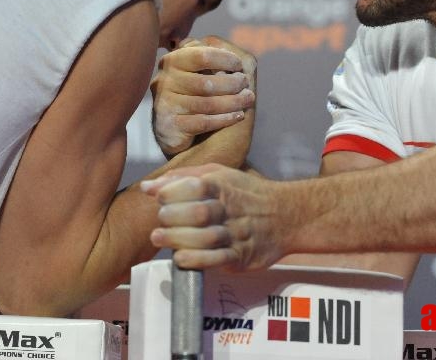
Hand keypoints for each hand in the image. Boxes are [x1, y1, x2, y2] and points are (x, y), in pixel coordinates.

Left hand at [141, 164, 283, 270]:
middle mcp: (230, 209)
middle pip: (197, 213)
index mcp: (223, 186)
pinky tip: (180, 257)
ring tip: (159, 238)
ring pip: (205, 238)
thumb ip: (182, 178)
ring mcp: (236, 234)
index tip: (160, 198)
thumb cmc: (245, 193)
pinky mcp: (241, 257)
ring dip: (177, 239)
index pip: (193, 187)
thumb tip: (149, 187)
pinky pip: (216, 260)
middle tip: (160, 221)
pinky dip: (194, 260)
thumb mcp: (218, 175)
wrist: (286, 216)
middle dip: (172, 217)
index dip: (171, 193)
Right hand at [151, 37, 255, 155]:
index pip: (201, 55)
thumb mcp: (207, 71)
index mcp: (173, 61)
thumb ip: (216, 57)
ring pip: (206, 103)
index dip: (225, 59)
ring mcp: (164, 104)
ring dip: (233, 101)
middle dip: (231, 83)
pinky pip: (202, 122)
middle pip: (205, 82)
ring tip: (248, 99)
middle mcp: (164, 80)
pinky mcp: (168, 126)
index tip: (239, 65)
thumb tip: (233, 53)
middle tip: (246, 85)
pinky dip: (224, 119)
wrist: (189, 138)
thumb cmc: (203, 96)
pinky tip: (238, 116)